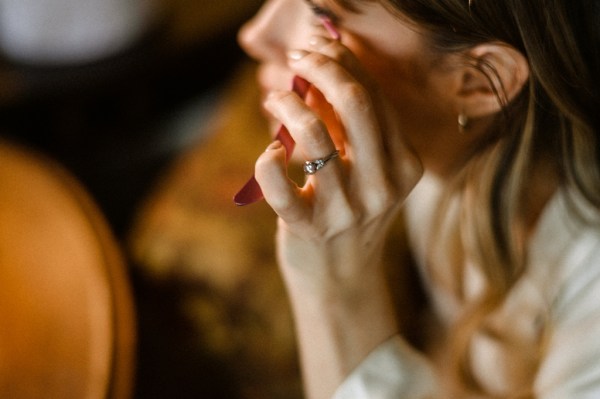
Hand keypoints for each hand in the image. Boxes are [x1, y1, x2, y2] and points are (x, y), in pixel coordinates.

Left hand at [255, 36, 422, 291]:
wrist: (340, 280)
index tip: (318, 49)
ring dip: (287, 105)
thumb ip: (349, 127)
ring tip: (274, 99)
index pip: (376, 97)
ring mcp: (347, 210)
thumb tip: (319, 73)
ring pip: (314, 134)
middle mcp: (383, 186)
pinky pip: (278, 183)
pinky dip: (266, 159)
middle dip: (321, 68)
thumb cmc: (348, 215)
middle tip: (297, 60)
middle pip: (356, 104)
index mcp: (404, 165)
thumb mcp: (364, 171)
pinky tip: (269, 155)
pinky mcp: (309, 229)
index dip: (343, 62)